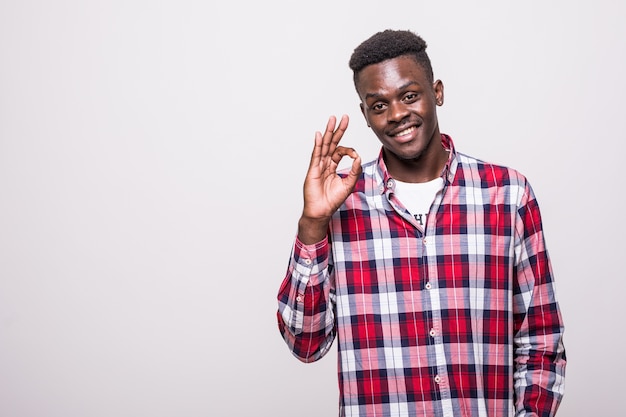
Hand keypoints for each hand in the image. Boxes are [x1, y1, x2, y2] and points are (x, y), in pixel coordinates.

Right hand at [298, 115, 360, 243]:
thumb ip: (354, 171)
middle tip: (344, 117)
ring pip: (324, 146)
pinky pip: (316, 155)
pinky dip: (318, 145)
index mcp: (333, 166)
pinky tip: (320, 135)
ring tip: (332, 120)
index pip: (341, 152)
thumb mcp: (349, 185)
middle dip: (338, 130)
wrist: (321, 211)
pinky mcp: (313, 170)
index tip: (355, 154)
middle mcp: (325, 164)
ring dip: (329, 132)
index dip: (349, 150)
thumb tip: (358, 157)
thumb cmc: (332, 200)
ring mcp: (318, 166)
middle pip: (332, 143)